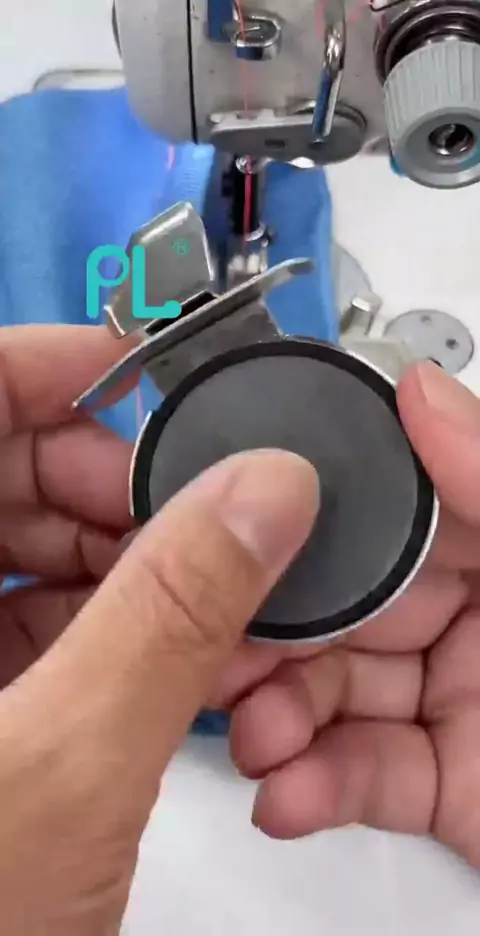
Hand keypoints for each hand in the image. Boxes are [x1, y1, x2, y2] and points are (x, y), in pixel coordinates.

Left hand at [0, 326, 318, 934]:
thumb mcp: (64, 766)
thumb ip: (171, 613)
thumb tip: (264, 490)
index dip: (50, 376)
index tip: (150, 390)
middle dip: (105, 483)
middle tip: (194, 518)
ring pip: (21, 548)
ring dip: (118, 560)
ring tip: (198, 593)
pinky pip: (26, 621)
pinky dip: (102, 622)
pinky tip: (166, 651)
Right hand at [214, 362, 479, 867]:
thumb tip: (419, 390)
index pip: (375, 524)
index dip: (300, 537)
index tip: (235, 544)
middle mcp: (459, 618)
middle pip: (335, 615)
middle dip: (267, 640)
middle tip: (221, 658)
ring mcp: (443, 700)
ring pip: (329, 698)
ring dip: (276, 718)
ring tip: (257, 738)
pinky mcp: (435, 782)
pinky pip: (359, 775)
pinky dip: (312, 787)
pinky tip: (286, 795)